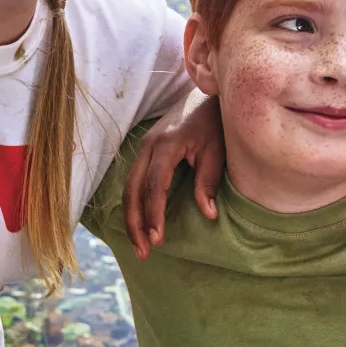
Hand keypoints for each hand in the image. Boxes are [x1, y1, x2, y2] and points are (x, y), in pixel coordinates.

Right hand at [122, 91, 224, 258]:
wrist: (204, 94)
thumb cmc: (214, 122)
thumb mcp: (216, 150)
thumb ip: (208, 181)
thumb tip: (208, 214)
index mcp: (167, 144)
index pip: (154, 185)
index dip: (153, 214)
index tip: (157, 239)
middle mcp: (148, 145)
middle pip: (133, 189)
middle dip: (135, 222)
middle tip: (144, 252)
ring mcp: (143, 147)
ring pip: (128, 187)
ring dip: (132, 217)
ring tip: (140, 246)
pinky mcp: (144, 151)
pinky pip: (133, 181)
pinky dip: (134, 204)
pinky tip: (139, 224)